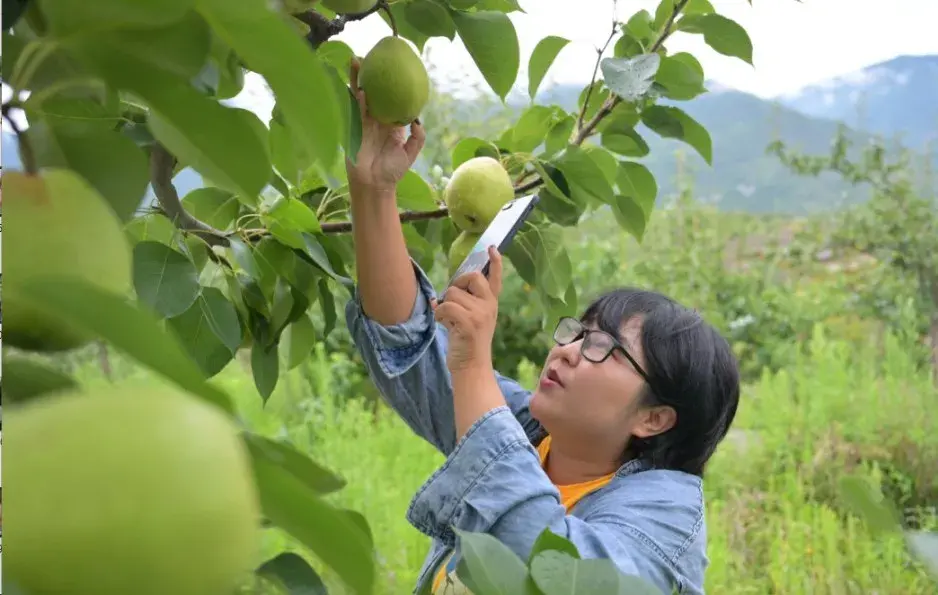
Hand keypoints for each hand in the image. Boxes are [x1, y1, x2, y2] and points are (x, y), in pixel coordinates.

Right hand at [346, 58, 425, 196]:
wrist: (376, 186)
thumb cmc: (393, 171)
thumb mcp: (411, 153)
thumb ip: (418, 136)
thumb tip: (418, 119)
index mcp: (390, 123)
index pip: (390, 99)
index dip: (390, 85)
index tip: (392, 68)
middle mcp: (376, 120)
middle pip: (373, 92)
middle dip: (369, 75)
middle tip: (369, 56)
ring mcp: (364, 123)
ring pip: (360, 97)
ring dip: (358, 80)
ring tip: (356, 62)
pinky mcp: (355, 131)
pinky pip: (356, 113)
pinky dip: (358, 101)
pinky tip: (360, 90)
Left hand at [431, 246, 503, 372]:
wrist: (471, 368)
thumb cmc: (467, 344)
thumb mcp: (471, 320)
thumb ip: (464, 304)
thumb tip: (443, 295)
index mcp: (491, 304)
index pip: (496, 278)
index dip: (495, 262)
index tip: (492, 248)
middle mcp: (489, 306)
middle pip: (471, 276)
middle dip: (456, 284)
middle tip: (451, 299)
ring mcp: (481, 314)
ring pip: (453, 293)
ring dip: (444, 305)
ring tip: (449, 320)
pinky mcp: (470, 322)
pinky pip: (446, 306)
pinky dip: (439, 314)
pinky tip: (444, 324)